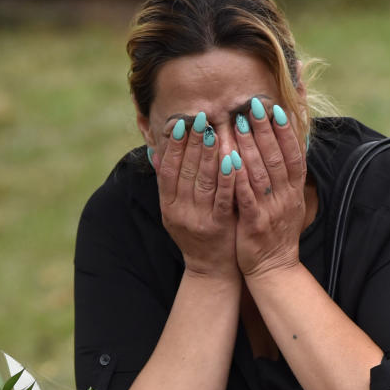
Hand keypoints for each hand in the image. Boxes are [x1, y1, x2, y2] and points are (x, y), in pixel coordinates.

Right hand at [153, 116, 238, 280]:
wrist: (211, 271)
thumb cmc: (196, 235)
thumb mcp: (175, 212)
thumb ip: (168, 184)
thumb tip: (156, 152)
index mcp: (168, 206)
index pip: (168, 169)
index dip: (173, 145)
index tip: (180, 122)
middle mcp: (180, 212)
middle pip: (185, 171)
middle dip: (192, 142)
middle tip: (200, 118)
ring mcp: (200, 220)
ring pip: (203, 181)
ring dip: (208, 154)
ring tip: (214, 131)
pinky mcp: (220, 226)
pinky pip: (223, 198)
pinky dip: (227, 177)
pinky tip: (233, 159)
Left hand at [231, 99, 306, 279]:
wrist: (275, 269)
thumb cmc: (277, 233)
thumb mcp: (290, 203)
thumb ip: (287, 178)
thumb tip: (288, 148)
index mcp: (295, 192)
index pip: (294, 155)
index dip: (286, 132)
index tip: (276, 109)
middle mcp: (286, 198)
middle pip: (277, 158)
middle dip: (265, 130)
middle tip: (253, 105)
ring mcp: (271, 211)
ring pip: (261, 173)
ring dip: (250, 146)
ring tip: (237, 123)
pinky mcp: (255, 225)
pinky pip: (247, 198)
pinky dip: (239, 178)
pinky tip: (230, 160)